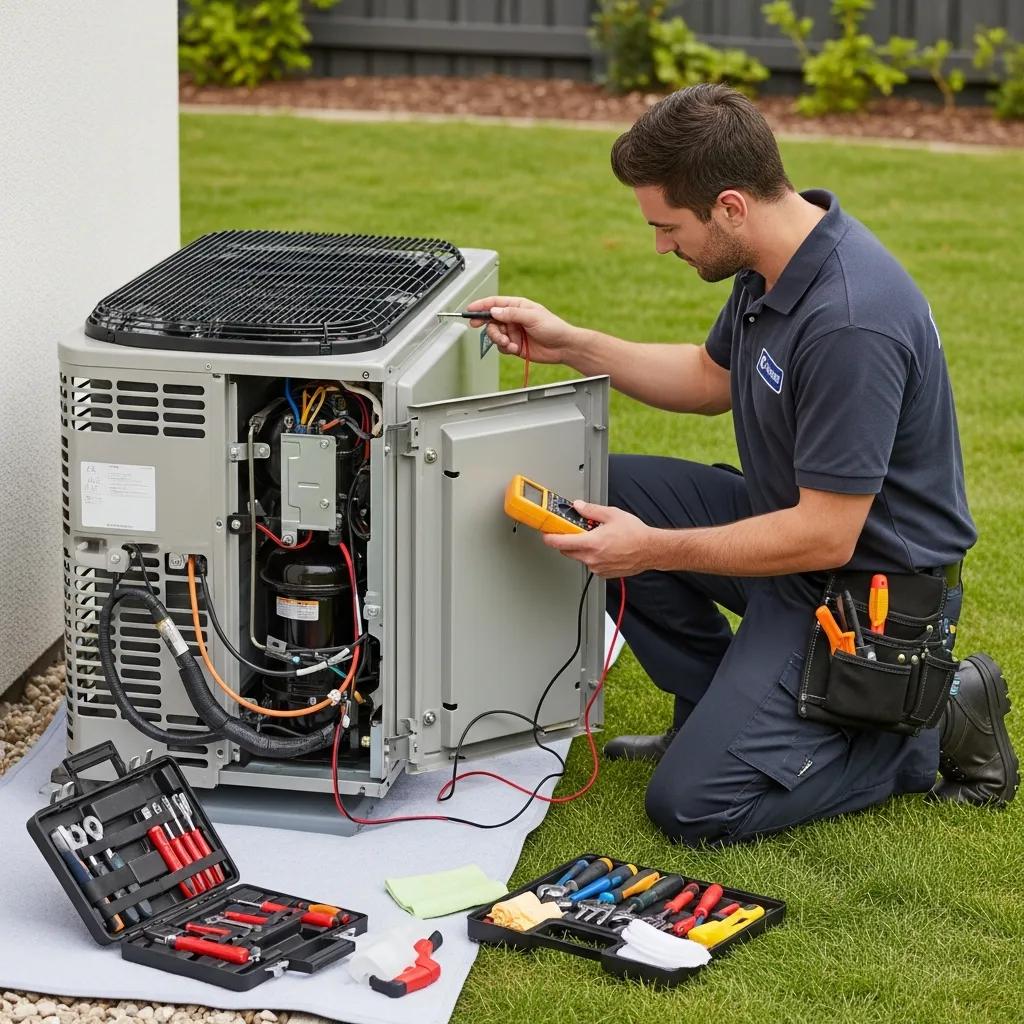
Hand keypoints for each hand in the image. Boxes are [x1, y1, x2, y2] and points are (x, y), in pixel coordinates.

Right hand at [465, 295, 580, 366]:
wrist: (563, 347)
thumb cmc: (554, 328)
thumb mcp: (532, 317)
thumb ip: (512, 314)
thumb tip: (494, 311)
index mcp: (517, 306)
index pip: (495, 303)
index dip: (481, 306)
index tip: (470, 309)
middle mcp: (513, 319)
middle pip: (491, 321)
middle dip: (490, 328)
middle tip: (493, 333)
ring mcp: (513, 332)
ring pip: (495, 335)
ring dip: (499, 340)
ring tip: (509, 343)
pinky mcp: (514, 345)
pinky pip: (502, 347)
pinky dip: (506, 348)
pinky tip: (515, 349)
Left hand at [543, 500, 653, 577]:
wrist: (650, 550)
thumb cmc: (635, 534)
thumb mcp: (612, 515)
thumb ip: (591, 510)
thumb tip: (579, 506)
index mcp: (592, 543)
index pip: (560, 543)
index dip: (549, 538)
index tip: (546, 534)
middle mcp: (592, 558)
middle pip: (566, 551)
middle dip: (566, 541)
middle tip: (572, 532)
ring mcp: (597, 568)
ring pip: (579, 558)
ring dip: (581, 549)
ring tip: (595, 539)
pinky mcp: (603, 573)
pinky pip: (591, 564)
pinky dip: (592, 557)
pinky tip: (604, 548)